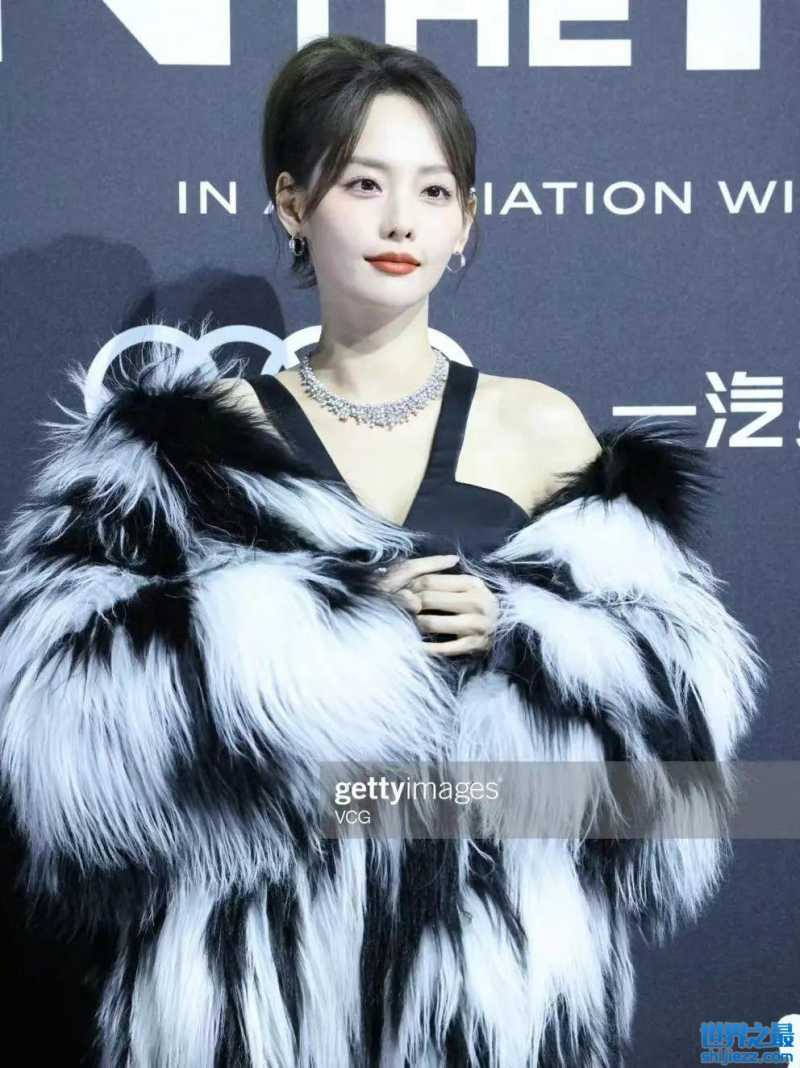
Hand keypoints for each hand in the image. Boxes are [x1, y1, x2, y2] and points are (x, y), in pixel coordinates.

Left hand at [375, 554, 499, 656]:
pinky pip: (442, 648)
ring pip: (431, 623)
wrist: (506, 629)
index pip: (429, 581)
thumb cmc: (478, 604)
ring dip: (412, 624)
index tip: (395, 592)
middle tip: (393, 608)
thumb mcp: (467, 586)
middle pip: (427, 600)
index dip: (408, 586)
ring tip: (401, 624)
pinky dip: (424, 648)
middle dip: (406, 604)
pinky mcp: (474, 645)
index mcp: (472, 584)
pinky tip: (412, 645)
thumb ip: (444, 575)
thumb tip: (426, 567)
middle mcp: (477, 602)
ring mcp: (476, 625)